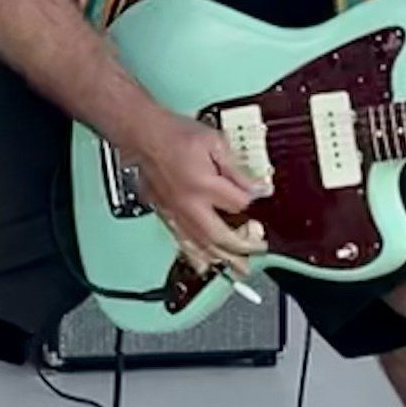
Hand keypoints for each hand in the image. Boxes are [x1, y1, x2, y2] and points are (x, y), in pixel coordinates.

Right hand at [125, 111, 269, 277]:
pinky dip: (194, 256)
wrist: (145, 136)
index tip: (259, 197)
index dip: (253, 202)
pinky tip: (203, 264)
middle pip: (220, 237)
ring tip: (236, 271)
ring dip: (220, 260)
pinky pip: (181, 241)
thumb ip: (237, 169)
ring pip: (200, 245)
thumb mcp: (216, 143)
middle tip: (255, 256)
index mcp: (204, 185)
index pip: (238, 205)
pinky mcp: (164, 214)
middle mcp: (189, 205)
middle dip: (240, 249)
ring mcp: (175, 212)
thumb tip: (256, 186)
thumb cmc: (176, 135)